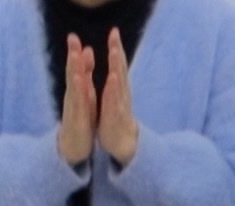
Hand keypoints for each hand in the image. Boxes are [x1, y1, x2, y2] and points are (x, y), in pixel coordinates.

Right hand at [57, 34, 96, 165]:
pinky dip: (80, 94)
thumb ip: (83, 78)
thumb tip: (85, 56)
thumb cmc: (80, 119)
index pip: (75, 69)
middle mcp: (73, 97)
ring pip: (74, 87)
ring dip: (74, 72)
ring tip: (75, 57)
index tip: (74, 37)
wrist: (73, 147)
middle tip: (72, 40)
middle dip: (72, 57)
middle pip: (71, 73)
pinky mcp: (77, 120)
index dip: (74, 53)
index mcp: (77, 91)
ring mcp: (73, 109)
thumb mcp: (83, 97)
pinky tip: (81, 83)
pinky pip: (79, 105)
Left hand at [98, 29, 138, 165]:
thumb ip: (115, 80)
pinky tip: (111, 82)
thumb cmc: (116, 118)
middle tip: (115, 36)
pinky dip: (112, 92)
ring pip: (118, 84)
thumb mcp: (114, 97)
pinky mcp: (115, 117)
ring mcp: (120, 105)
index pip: (118, 65)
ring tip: (113, 53)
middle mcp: (121, 94)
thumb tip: (116, 63)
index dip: (116, 48)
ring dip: (116, 68)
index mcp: (119, 89)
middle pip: (120, 69)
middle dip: (117, 52)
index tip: (114, 31)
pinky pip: (114, 103)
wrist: (124, 144)